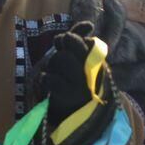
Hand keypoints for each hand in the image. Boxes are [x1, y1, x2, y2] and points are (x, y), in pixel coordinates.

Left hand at [40, 22, 113, 144]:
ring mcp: (80, 84)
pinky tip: (50, 84)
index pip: (85, 42)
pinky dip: (46, 79)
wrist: (84, 119)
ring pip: (59, 60)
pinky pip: (50, 78)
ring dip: (53, 66)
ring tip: (59, 76)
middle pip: (69, 49)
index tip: (65, 41)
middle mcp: (92, 73)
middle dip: (60, 53)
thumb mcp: (85, 63)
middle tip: (62, 64)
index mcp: (98, 63)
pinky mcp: (67, 96)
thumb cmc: (82, 86)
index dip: (72, 37)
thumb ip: (82, 42)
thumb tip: (87, 24)